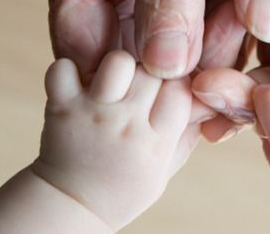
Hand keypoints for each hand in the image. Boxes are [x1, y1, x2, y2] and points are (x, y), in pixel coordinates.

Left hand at [32, 51, 198, 230]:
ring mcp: (92, 115)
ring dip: (117, 66)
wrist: (72, 206)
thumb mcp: (167, 164)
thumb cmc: (127, 183)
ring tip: (114, 82)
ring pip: (118, 63)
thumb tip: (209, 95)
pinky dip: (67, 70)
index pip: (182, 90)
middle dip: (153, 71)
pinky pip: (63, 69)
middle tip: (143, 86)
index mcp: (156, 141)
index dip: (179, 82)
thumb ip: (190, 128)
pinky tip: (78, 83)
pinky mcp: (60, 108)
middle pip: (154, 71)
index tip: (169, 89)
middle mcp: (126, 125)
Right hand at [34, 0, 226, 78]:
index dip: (136, 85)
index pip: (93, 51)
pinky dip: (210, 6)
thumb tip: (162, 60)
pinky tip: (244, 16)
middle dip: (177, 67)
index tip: (188, 107)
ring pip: (159, 21)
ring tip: (244, 58)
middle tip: (228, 89)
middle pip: (128, 43)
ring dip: (199, 40)